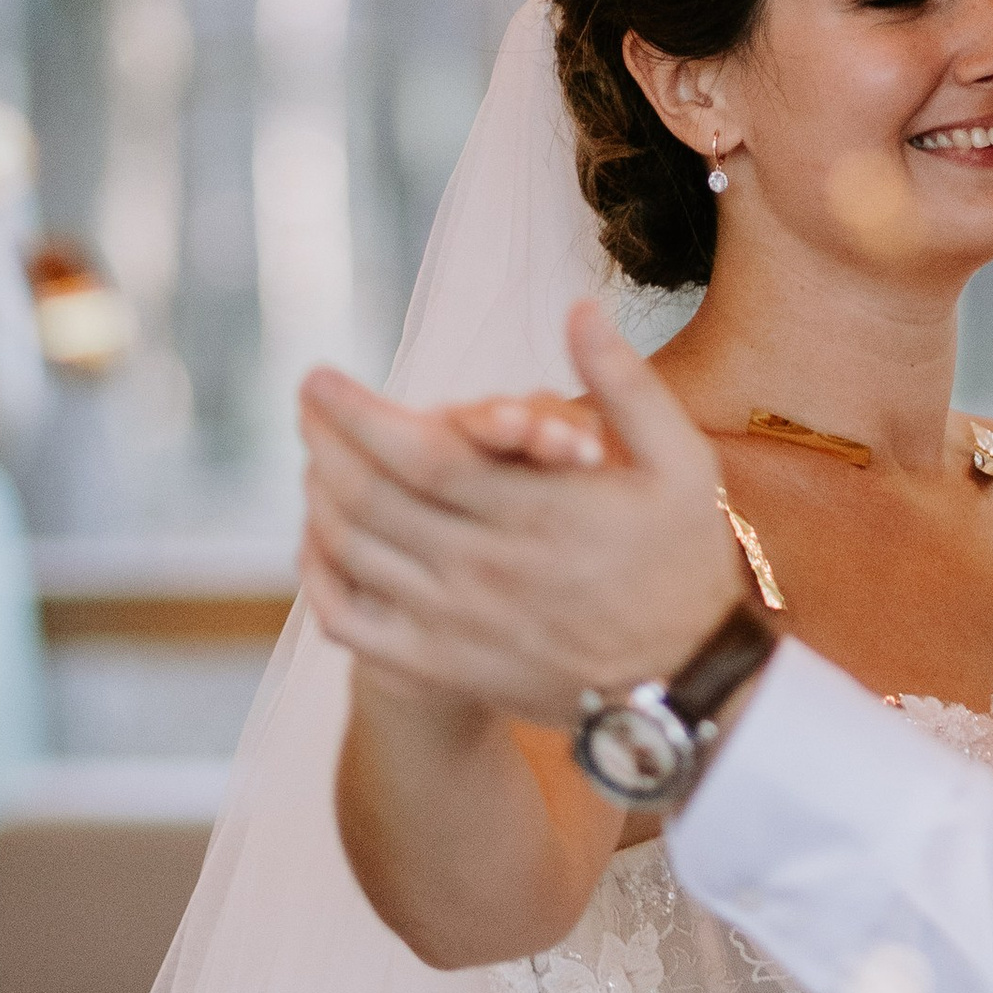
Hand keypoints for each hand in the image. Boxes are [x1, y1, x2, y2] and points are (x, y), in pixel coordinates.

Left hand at [299, 302, 746, 725]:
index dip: (355, 413)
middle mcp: (486, 571)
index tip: (320, 379)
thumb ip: (626, 383)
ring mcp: (457, 626)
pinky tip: (320, 544)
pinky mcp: (443, 668)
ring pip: (352, 554)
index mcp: (538, 513)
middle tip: (307, 406)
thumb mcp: (682, 462)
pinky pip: (350, 625)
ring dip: (320, 497)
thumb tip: (581, 309)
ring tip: (316, 459)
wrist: (686, 683)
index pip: (418, 454)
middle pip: (368, 499)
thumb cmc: (684, 561)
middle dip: (324, 442)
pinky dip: (319, 579)